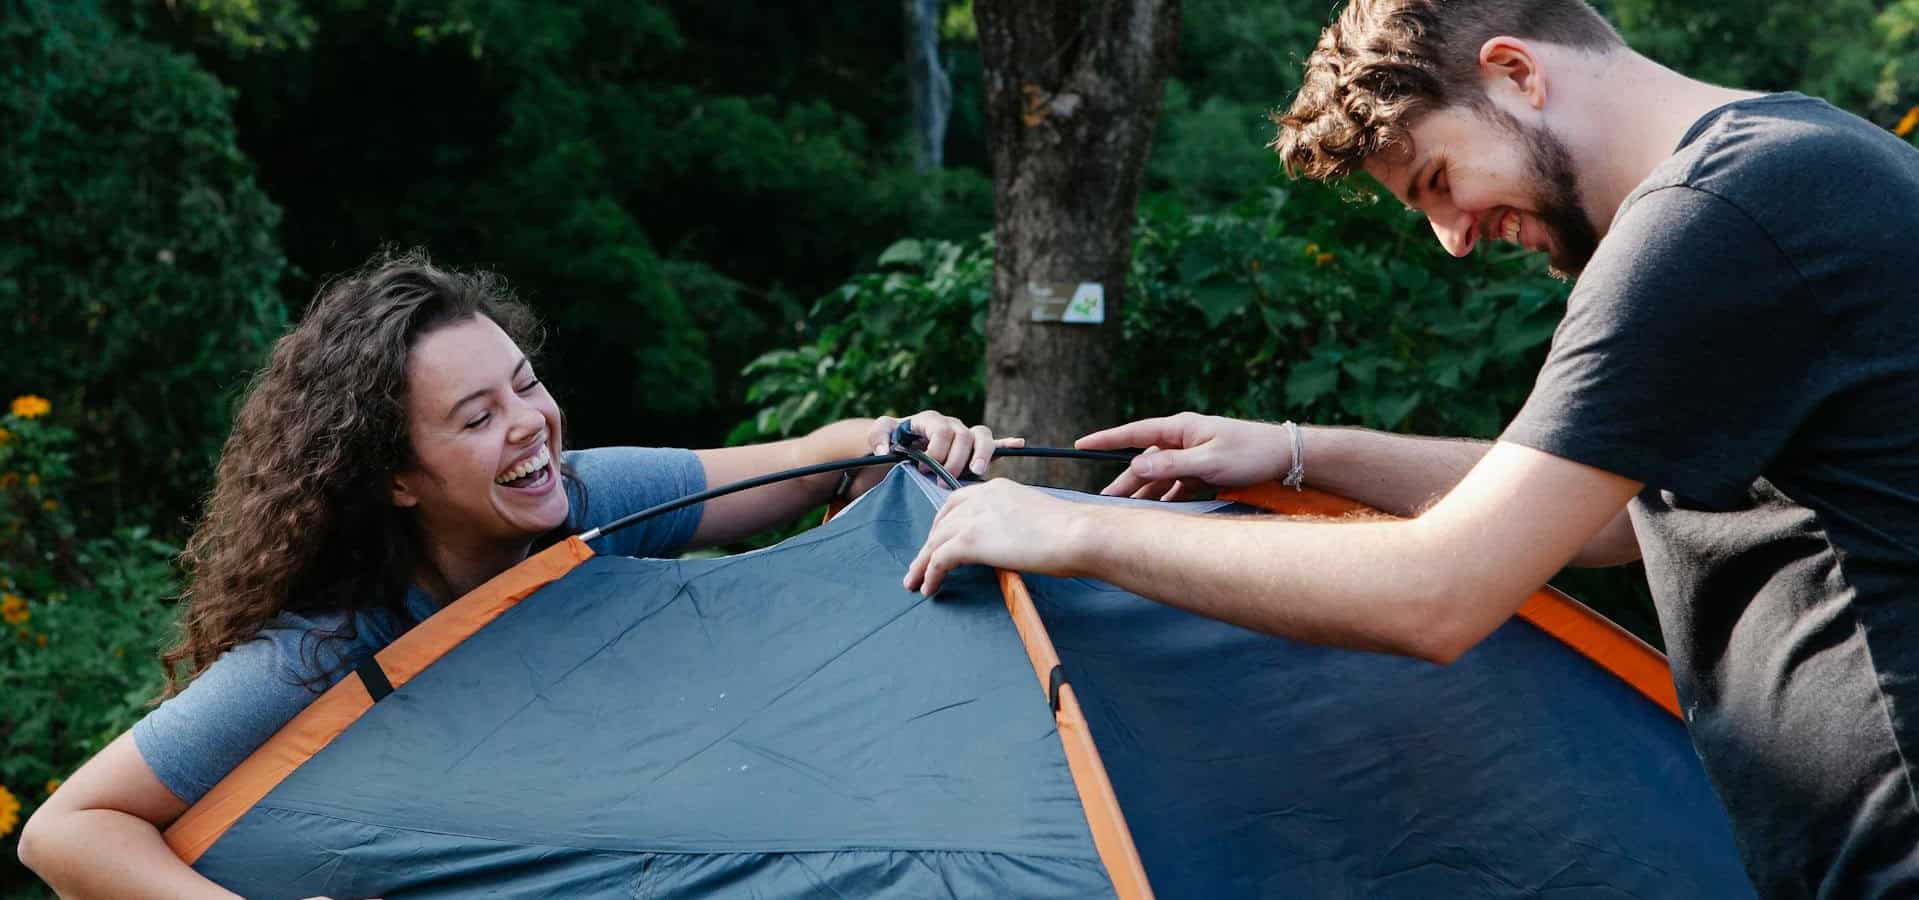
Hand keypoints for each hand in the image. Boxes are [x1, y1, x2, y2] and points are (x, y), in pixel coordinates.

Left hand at [865, 410, 1023, 479]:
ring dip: (982, 454)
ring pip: (981, 436)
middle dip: (956, 460)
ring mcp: (964, 436)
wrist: (899, 447)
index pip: (941, 430)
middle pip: (963, 436)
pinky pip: (993, 442)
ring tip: (977, 472)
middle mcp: (951, 425)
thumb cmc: (891, 442)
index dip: (936, 450)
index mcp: (930, 420)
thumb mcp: (879, 437)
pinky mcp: (973, 449)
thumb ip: (877, 437)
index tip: (924, 470)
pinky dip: (1006, 442)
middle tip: (943, 480)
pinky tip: (1018, 444)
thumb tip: (883, 450)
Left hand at [905, 479, 1087, 595]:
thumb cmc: (1070, 532)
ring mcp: (973, 518)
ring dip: (922, 563)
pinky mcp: (969, 540)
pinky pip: (938, 559)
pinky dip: (930, 574)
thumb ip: (1015, 524)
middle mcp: (980, 497)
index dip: (945, 522)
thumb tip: (1010, 544)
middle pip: (942, 520)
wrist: (1077, 534)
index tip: (940, 538)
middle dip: (930, 542)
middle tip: (922, 563)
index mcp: (997, 488)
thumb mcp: (1035, 518)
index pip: (958, 501)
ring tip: (914, 582)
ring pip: (935, 541)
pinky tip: (928, 588)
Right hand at [1077, 412, 1289, 499]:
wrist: (1286, 457)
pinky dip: (1167, 499)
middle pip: (1144, 461)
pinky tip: (1158, 515)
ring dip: (1145, 494)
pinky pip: (1177, 486)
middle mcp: (1183, 440)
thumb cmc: (1251, 453)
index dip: (1106, 440)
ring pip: (1160, 477)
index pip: (1134, 433)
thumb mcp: (1209, 461)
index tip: (1081, 446)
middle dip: (1123, 481)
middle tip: (1102, 502)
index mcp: (1180, 428)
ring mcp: (1193, 456)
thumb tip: (1135, 465)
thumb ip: (1171, 465)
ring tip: (1125, 514)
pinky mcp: (1204, 470)